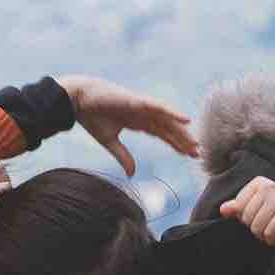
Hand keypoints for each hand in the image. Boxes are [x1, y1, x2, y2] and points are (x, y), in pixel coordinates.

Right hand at [60, 82, 198, 176]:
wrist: (77, 100)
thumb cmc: (91, 116)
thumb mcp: (109, 141)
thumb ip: (123, 156)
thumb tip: (133, 174)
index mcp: (138, 121)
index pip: (162, 134)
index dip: (176, 144)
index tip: (189, 155)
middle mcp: (143, 113)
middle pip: (169, 128)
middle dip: (183, 140)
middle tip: (197, 153)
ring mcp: (142, 106)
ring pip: (167, 120)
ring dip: (181, 131)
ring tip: (195, 143)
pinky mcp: (137, 101)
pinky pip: (159, 107)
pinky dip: (172, 112)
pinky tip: (185, 120)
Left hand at [222, 177, 274, 274]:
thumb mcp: (259, 208)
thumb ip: (239, 208)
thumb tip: (222, 210)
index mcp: (259, 182)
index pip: (237, 208)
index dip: (245, 219)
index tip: (259, 218)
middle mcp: (269, 186)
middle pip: (246, 218)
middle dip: (254, 228)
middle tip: (266, 228)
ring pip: (255, 227)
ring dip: (262, 236)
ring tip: (270, 233)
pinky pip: (268, 232)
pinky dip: (271, 240)